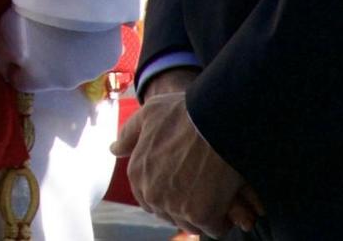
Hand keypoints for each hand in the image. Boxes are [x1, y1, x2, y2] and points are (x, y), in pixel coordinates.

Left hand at [0, 9, 121, 93]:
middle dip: (46, 60)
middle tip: (45, 34)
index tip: (16, 50)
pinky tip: (88, 26)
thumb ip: (0, 55)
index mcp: (38, 80)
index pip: (21, 82)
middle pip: (51, 75)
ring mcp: (91, 72)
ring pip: (77, 65)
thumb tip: (4, 66)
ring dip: (71, 52)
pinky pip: (98, 53)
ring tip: (68, 28)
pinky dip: (92, 43)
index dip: (15, 67)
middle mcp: (65, 83)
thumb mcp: (3, 34)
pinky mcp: (110, 56)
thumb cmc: (33, 14)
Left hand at [111, 80, 260, 236]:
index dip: (168, 192)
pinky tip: (227, 201)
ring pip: (190, 223)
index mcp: (137, 172)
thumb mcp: (150, 114)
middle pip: (169, 213)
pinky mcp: (200, 215)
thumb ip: (130, 134)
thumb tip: (114, 149)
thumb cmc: (185, 113)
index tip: (184, 183)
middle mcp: (151, 193)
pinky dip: (222, 219)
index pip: (148, 198)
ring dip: (203, 214)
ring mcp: (175, 206)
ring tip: (216, 193)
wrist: (217, 120)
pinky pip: (213, 228)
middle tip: (203, 186)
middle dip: (184, 204)